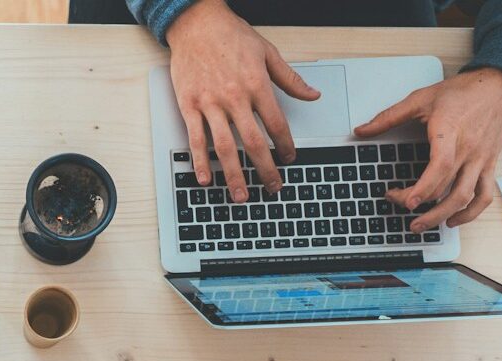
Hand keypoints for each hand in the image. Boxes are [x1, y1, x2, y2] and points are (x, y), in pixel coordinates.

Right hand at [166, 0, 320, 201]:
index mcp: (256, 85)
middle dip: (265, 169)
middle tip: (273, 187)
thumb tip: (312, 95)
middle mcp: (234, 97)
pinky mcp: (189, 106)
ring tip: (241, 195)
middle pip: (254, 142)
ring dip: (234, 175)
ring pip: (225, 147)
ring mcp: (209, 103)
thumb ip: (290, 79)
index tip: (290, 158)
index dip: (286, 145)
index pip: (276, 124)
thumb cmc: (230, 36)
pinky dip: (200, 161)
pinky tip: (206, 178)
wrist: (196, 24)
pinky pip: (195, 139)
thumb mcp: (267, 53)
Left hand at [353, 67, 501, 231]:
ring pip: (466, 197)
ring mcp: (480, 160)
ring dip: (443, 216)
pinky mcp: (489, 165)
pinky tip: (453, 219)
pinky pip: (485, 195)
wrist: (500, 86)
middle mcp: (468, 150)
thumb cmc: (463, 92)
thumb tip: (361, 130)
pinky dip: (471, 213)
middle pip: (447, 188)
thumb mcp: (421, 98)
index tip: (406, 201)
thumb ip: (389, 116)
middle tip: (399, 206)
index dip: (424, 188)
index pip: (440, 166)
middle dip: (420, 204)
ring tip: (421, 225)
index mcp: (450, 132)